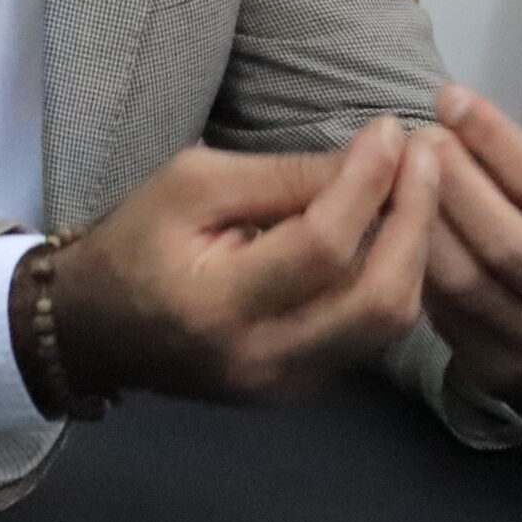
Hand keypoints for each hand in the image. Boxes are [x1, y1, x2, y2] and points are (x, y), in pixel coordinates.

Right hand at [34, 116, 440, 405]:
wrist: (94, 329)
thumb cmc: (136, 240)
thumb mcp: (193, 184)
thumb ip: (282, 176)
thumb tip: (373, 153)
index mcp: (219, 306)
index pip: (322, 246)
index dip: (367, 184)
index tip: (391, 130)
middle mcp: (262, 360)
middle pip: (377, 301)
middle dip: (415, 222)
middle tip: (426, 158)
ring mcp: (287, 386)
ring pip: (387, 325)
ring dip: (416, 252)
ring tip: (421, 187)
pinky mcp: (302, 391)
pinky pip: (371, 338)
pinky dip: (395, 279)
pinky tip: (396, 231)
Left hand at [423, 84, 521, 418]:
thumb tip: (465, 124)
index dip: (497, 140)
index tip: (451, 99)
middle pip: (506, 241)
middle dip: (454, 182)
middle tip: (418, 137)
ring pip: (466, 281)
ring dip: (425, 221)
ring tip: (399, 174)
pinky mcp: (494, 370)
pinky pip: (444, 311)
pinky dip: (416, 262)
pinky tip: (396, 224)